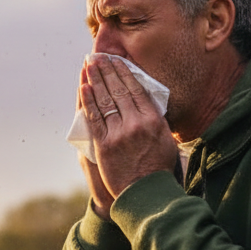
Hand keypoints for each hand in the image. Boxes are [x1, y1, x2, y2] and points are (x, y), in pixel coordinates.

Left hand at [78, 55, 177, 216]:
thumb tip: (150, 103)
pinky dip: (89, 101)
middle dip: (107, 71)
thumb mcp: (166, 141)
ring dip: (96, 80)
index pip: (136, 89)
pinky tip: (84, 87)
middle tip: (97, 56)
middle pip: (119, 90)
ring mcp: (119, 133)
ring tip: (89, 66)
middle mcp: (136, 123)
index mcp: (153, 120)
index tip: (116, 60)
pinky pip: (95, 118)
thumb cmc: (158, 168)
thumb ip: (157, 121)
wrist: (145, 193)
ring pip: (105, 100)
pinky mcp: (104, 144)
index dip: (124, 72)